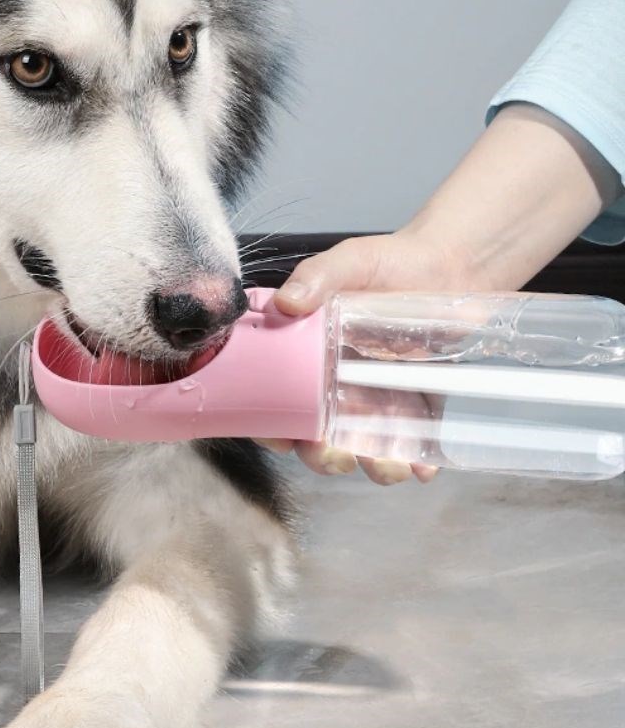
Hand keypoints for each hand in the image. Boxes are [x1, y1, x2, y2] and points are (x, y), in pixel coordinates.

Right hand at [262, 228, 477, 483]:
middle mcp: (334, 382)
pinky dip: (415, 461)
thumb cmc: (395, 261)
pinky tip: (423, 467)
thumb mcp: (351, 261)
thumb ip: (317, 277)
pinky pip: (410, 443)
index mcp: (307, 353)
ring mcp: (374, 398)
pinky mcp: (414, 405)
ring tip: (390, 464)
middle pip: (315, 434)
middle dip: (323, 456)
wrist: (456, 265)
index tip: (283, 438)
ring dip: (371, 466)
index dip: (271, 424)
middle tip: (337, 455)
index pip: (276, 396)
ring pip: (362, 446)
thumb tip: (286, 303)